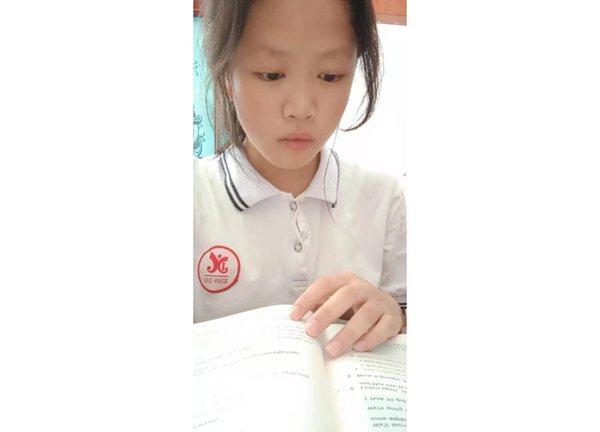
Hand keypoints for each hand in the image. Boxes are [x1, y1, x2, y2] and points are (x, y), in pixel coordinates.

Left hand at [288, 271, 403, 357]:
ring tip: (332, 349)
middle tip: (310, 331)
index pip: (324, 284)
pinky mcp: (392, 318)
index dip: (308, 298)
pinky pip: (383, 328)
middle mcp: (363, 288)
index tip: (294, 315)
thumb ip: (320, 306)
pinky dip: (371, 338)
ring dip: (347, 332)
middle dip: (326, 314)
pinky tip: (358, 347)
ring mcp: (380, 302)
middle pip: (345, 296)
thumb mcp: (339, 300)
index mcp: (346, 281)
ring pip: (366, 314)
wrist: (389, 309)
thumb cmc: (357, 305)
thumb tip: (297, 322)